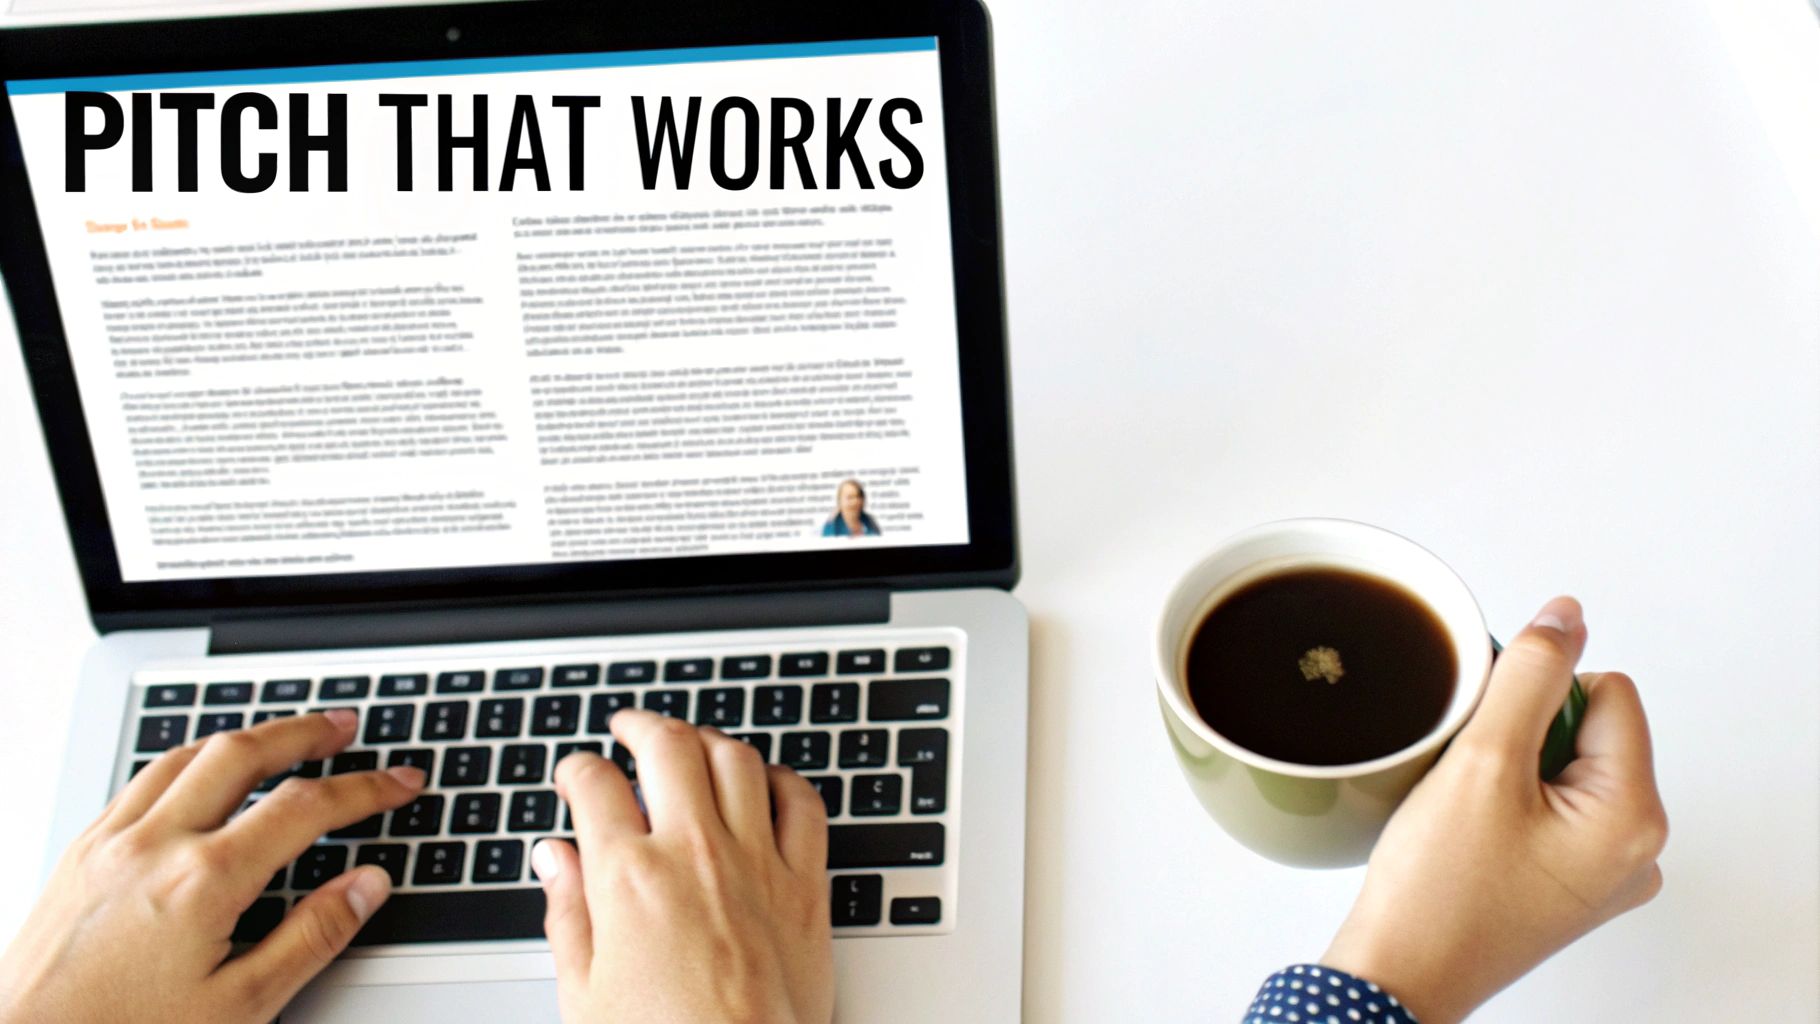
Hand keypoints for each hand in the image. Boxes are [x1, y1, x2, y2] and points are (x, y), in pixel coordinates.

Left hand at [0, 710, 425, 1023]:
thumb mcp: (240, 1007)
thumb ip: (312, 937)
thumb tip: (366, 886)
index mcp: (202, 882)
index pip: (305, 809)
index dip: (365, 789)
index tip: (399, 782)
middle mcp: (152, 846)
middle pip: (243, 754)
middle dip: (303, 733)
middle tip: (343, 727)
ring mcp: (108, 844)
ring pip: (185, 755)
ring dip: (243, 737)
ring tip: (280, 737)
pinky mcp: (77, 856)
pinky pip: (139, 782)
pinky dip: (186, 761)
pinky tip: (198, 775)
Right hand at [535, 709, 833, 1023]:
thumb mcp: (584, 993)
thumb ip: (567, 914)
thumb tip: (554, 859)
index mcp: (629, 878)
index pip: (594, 785)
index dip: (577, 769)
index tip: (576, 773)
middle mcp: (694, 854)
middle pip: (668, 747)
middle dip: (640, 725)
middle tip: (628, 728)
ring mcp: (756, 864)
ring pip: (736, 759)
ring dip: (707, 739)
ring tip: (689, 744)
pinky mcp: (805, 886)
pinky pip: (803, 804)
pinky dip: (782, 779)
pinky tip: (765, 780)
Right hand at [1321, 596, 1668, 1022]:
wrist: (1399, 975)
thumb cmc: (1436, 892)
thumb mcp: (1482, 762)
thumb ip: (1530, 676)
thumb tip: (1567, 613)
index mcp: (1635, 817)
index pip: (1606, 691)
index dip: (1535, 697)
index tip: (1487, 739)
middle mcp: (1636, 850)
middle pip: (1589, 728)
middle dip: (1521, 734)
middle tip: (1470, 781)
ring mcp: (1603, 873)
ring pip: (1562, 766)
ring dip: (1508, 769)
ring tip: (1465, 811)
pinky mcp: (1567, 885)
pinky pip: (1548, 808)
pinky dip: (1504, 804)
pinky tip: (1468, 833)